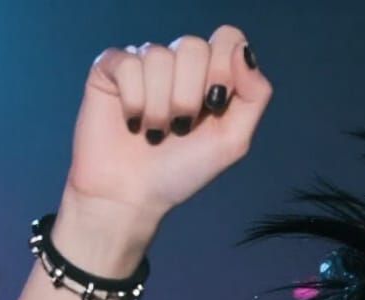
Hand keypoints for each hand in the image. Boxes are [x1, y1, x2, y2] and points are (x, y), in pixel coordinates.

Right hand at [59, 26, 272, 256]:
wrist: (133, 195)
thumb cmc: (181, 171)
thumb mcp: (232, 141)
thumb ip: (254, 96)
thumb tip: (243, 51)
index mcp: (209, 75)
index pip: (227, 38)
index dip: (223, 68)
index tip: (214, 104)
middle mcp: (177, 63)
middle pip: (194, 46)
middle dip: (190, 96)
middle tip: (181, 128)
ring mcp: (143, 63)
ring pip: (160, 56)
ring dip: (161, 107)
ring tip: (155, 132)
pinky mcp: (110, 68)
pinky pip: (128, 64)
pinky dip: (134, 101)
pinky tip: (132, 122)